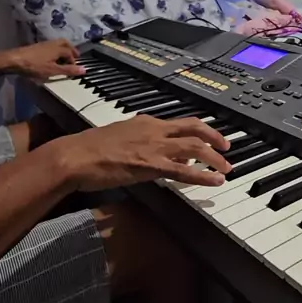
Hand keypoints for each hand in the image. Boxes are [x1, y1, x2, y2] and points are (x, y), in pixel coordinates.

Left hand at [6, 40, 85, 79]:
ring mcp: (44, 44)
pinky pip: (51, 46)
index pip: (71, 53)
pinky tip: (51, 58)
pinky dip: (55, 50)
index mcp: (58, 48)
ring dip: (63, 49)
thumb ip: (68, 70)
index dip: (74, 61)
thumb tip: (84, 70)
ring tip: (64, 58)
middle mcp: (53, 44)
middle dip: (71, 50)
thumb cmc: (35, 65)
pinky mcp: (37, 47)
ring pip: (58, 44)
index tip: (74, 69)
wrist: (14, 60)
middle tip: (74, 57)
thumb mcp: (53, 70)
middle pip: (65, 43)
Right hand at [60, 115, 232, 191]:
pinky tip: (216, 181)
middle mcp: (153, 130)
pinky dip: (203, 175)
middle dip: (214, 136)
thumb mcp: (119, 139)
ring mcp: (154, 147)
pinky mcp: (151, 165)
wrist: (75, 156)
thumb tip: (156, 154)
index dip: (197, 130)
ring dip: (214, 157)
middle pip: (193, 127)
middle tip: (227, 147)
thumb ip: (140, 144)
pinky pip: (184, 170)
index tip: (207, 138)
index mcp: (145, 122)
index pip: (178, 123)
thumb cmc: (89, 150)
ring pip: (194, 147)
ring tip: (226, 167)